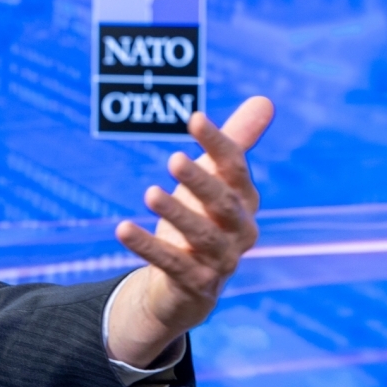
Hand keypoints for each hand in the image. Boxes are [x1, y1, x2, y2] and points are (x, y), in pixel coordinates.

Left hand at [106, 96, 273, 367]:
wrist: (186, 286)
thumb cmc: (201, 220)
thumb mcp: (214, 180)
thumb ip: (234, 143)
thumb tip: (265, 100)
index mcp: (244, 201)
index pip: (235, 168)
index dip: (217, 143)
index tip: (194, 118)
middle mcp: (239, 231)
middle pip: (223, 203)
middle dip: (201, 181)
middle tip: (174, 158)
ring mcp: (220, 260)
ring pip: (201, 235)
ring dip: (176, 213)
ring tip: (149, 192)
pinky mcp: (195, 283)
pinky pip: (172, 263)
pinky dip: (147, 246)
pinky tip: (122, 229)